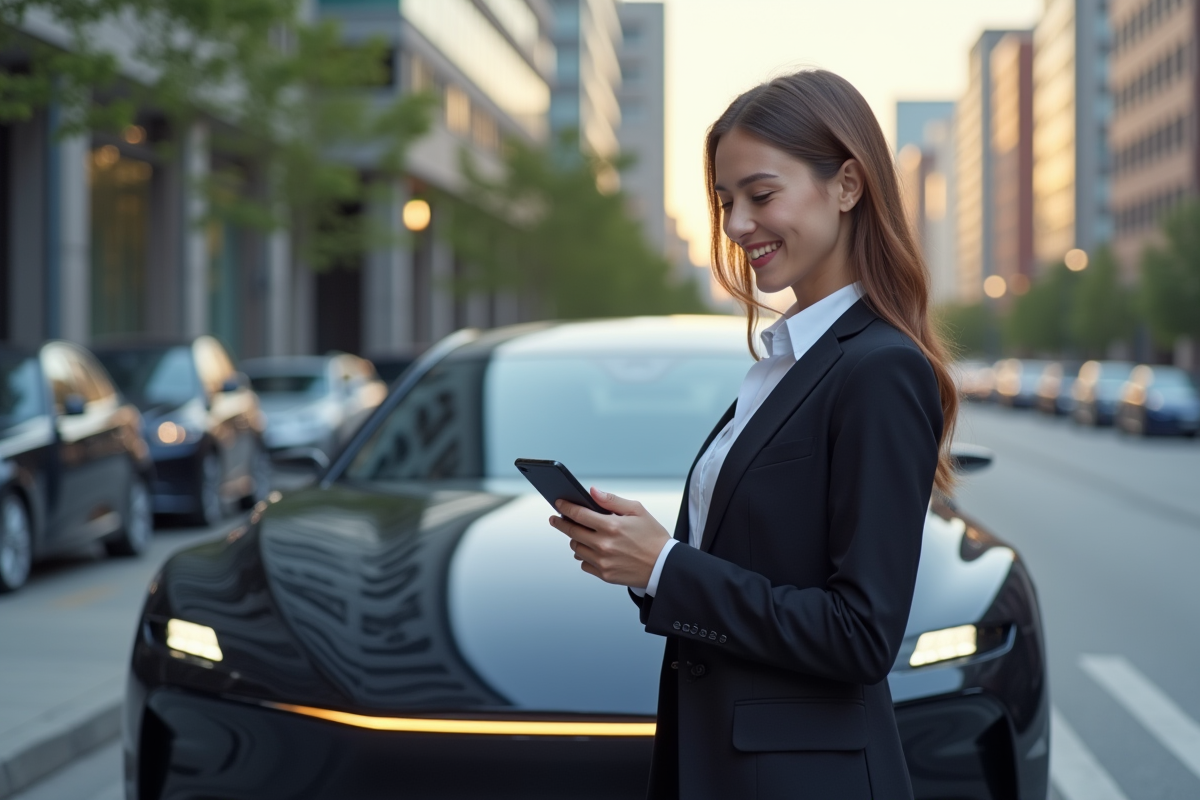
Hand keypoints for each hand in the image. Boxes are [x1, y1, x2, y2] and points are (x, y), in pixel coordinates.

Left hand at [549, 488, 670, 587]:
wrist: (664, 566)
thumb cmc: (653, 537)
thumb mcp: (637, 511)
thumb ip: (612, 500)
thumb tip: (593, 491)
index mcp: (611, 526)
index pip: (579, 514)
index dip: (565, 507)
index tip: (559, 503)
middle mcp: (604, 545)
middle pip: (572, 532)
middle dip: (561, 523)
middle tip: (556, 519)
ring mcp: (602, 562)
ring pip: (576, 548)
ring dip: (574, 539)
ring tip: (579, 533)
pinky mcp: (604, 574)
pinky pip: (584, 563)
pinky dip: (584, 556)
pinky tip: (592, 549)